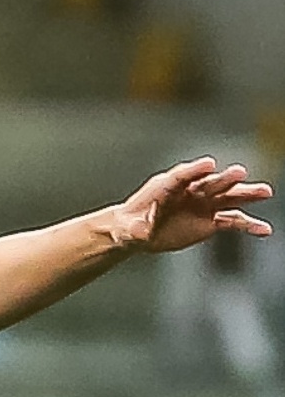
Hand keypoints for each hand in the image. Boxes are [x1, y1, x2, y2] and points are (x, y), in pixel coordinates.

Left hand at [106, 157, 272, 253]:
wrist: (139, 229)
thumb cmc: (135, 220)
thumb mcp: (131, 226)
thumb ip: (140, 226)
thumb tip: (142, 231)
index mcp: (171, 184)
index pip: (184, 174)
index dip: (196, 170)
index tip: (209, 164)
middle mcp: (193, 190)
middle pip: (212, 182)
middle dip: (225, 178)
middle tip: (239, 172)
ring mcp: (205, 204)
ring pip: (229, 197)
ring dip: (247, 194)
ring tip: (265, 192)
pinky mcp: (212, 221)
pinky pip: (233, 221)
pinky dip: (249, 225)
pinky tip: (264, 229)